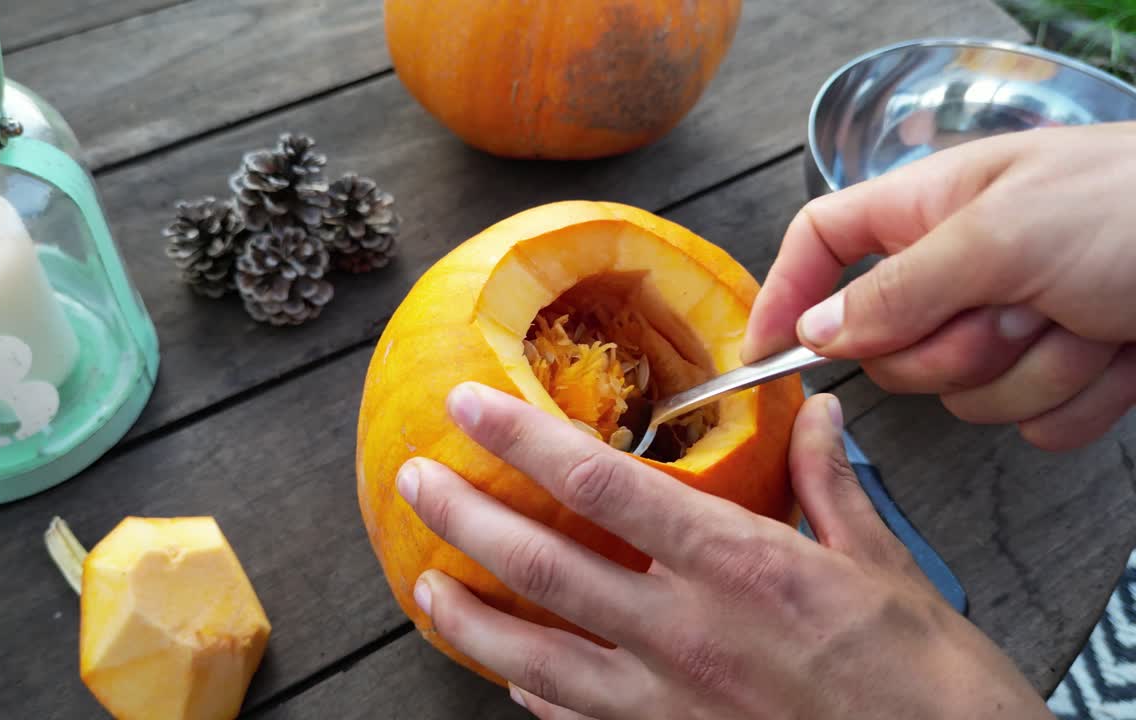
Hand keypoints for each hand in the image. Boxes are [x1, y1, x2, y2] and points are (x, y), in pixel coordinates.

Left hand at [396, 383, 1050, 718]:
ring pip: (535, 656)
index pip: (603, 485)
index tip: (472, 409)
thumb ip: (829, 485)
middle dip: (466, 519)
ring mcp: (669, 702)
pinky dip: (537, 697)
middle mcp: (686, 632)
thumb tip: (816, 417)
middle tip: (417, 484)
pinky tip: (514, 683)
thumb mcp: (886, 566)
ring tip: (426, 587)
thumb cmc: (930, 685)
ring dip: (470, 617)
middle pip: (544, 566)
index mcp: (738, 566)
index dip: (525, 439)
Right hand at [743, 122, 1135, 450]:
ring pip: (966, 397)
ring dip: (1033, 368)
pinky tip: (1119, 351)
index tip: (761, 357)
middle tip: (1018, 307)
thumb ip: (897, 289)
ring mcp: (1014, 329)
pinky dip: (1080, 398)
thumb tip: (815, 333)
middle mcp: (964, 272)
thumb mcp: (1000, 235)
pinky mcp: (1061, 377)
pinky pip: (1031, 423)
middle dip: (959, 346)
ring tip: (1089, 318)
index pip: (824, 244)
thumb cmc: (1134, 206)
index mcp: (933, 212)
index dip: (783, 293)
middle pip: (895, 348)